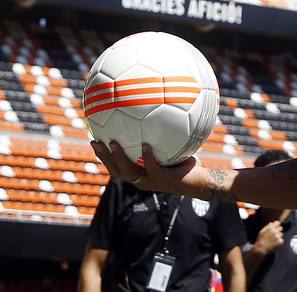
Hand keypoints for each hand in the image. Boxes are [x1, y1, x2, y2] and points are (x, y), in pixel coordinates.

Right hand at [91, 141, 230, 201]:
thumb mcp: (169, 150)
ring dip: (120, 157)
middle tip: (95, 141)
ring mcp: (152, 182)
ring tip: (113, 142)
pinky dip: (148, 157)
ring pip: (129, 172)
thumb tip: (153, 113)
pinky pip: (153, 168)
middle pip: (116, 170)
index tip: (94, 141)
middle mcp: (142, 180)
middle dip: (104, 157)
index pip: (116, 167)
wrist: (202, 182)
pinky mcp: (165, 180)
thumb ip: (159, 137)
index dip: (104, 156)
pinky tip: (145, 144)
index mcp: (140, 174)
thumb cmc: (185, 165)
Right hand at [254, 219, 284, 253]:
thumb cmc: (260, 239)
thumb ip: (268, 226)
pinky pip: (282, 240)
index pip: (277, 222)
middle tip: (275, 234)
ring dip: (279, 236)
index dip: (277, 225)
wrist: (261, 248)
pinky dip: (279, 241)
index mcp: (270, 227)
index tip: (276, 227)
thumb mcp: (262, 231)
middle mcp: (275, 231)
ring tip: (274, 240)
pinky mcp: (280, 241)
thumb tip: (272, 223)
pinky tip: (275, 243)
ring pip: (281, 234)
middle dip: (278, 230)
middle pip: (281, 228)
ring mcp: (278, 236)